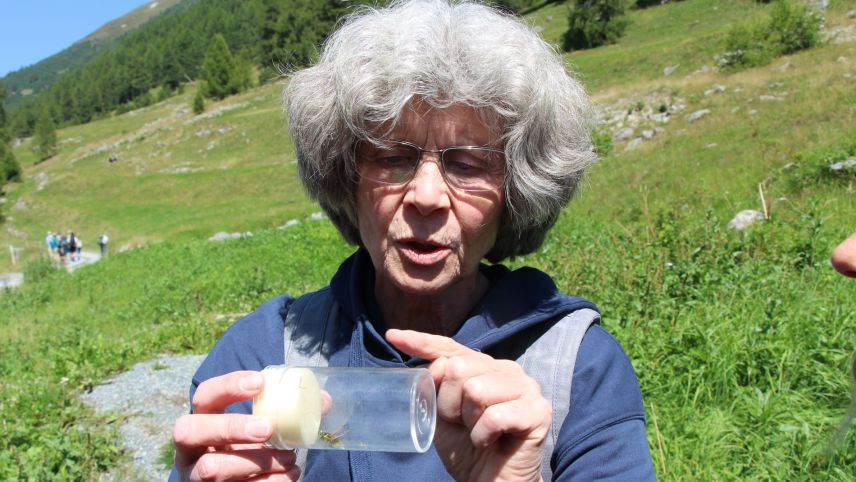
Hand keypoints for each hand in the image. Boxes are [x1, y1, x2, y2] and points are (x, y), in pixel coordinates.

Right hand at [172, 371, 300, 481]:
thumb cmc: (248, 449)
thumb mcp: (257, 428)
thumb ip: (286, 412)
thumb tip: (324, 401)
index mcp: (201, 420)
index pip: (204, 395)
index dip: (228, 386)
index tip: (260, 383)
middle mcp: (189, 448)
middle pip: (189, 431)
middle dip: (231, 427)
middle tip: (267, 428)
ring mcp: (194, 476)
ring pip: (213, 468)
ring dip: (257, 462)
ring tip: (289, 458)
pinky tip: (288, 476)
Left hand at [386, 329, 548, 481]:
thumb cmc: (469, 449)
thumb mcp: (442, 415)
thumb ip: (438, 388)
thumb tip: (438, 365)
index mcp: (484, 367)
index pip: (450, 347)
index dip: (421, 341)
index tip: (393, 337)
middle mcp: (507, 369)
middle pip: (459, 368)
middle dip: (449, 404)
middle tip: (462, 425)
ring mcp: (526, 387)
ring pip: (476, 390)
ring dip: (468, 422)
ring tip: (479, 434)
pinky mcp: (538, 410)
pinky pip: (494, 416)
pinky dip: (483, 435)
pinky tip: (491, 442)